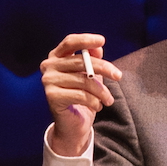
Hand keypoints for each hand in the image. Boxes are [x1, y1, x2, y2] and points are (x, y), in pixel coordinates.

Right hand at [39, 33, 122, 154]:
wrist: (72, 125)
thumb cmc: (81, 97)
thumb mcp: (90, 75)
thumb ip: (92, 59)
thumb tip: (98, 47)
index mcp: (56, 57)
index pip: (69, 42)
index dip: (85, 40)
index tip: (102, 41)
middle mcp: (48, 66)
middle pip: (81, 61)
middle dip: (104, 68)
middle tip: (118, 76)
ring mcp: (48, 81)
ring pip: (84, 80)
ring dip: (102, 91)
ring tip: (109, 100)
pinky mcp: (51, 96)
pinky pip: (81, 95)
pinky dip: (94, 101)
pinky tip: (98, 106)